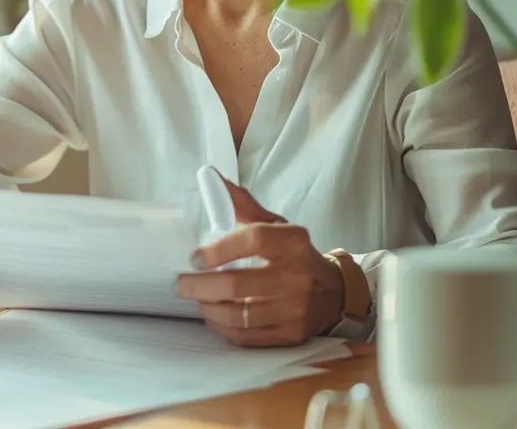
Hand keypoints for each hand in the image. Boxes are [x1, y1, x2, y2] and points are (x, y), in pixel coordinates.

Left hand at [177, 178, 344, 346]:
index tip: (194, 257)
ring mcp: (295, 309)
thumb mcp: (277, 226)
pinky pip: (246, 336)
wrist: (334, 292)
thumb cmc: (295, 256)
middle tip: (182, 284)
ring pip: (238, 315)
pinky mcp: (291, 334)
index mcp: (293, 242)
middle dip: (200, 286)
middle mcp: (297, 276)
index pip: (253, 240)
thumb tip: (213, 180)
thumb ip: (244, 206)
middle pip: (238, 284)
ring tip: (197, 299)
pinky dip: (223, 327)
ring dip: (208, 308)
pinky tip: (214, 316)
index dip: (218, 249)